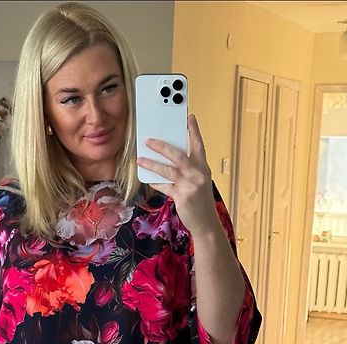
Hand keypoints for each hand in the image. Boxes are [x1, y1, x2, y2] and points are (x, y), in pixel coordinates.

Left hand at [136, 114, 220, 237]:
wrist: (206, 223)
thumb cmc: (200, 202)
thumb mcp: (199, 182)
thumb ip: (188, 170)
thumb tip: (168, 160)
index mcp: (203, 168)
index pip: (198, 145)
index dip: (194, 131)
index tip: (189, 117)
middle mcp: (198, 174)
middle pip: (178, 155)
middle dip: (162, 146)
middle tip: (149, 140)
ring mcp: (190, 185)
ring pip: (168, 170)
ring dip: (152, 164)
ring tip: (140, 159)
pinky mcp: (182, 197)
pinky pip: (165, 186)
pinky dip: (156, 182)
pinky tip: (148, 179)